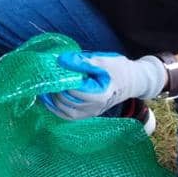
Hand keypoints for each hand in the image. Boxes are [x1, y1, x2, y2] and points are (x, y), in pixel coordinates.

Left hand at [42, 52, 165, 120]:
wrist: (133, 81)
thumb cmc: (119, 69)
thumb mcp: (102, 60)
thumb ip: (82, 61)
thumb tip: (62, 60)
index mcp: (99, 95)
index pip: (72, 90)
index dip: (61, 80)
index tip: (55, 68)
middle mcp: (94, 108)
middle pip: (66, 101)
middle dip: (55, 89)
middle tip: (47, 76)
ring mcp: (90, 113)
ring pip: (64, 111)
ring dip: (52, 100)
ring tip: (44, 87)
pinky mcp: (87, 114)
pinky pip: (68, 116)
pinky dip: (56, 108)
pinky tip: (48, 99)